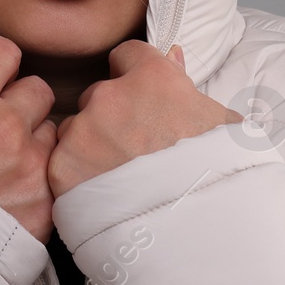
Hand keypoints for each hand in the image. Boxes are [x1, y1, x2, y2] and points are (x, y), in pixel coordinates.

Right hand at [0, 36, 58, 241]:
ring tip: (1, 166)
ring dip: (32, 142)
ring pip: (51, 133)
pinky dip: (37, 182)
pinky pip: (54, 178)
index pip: (4, 52)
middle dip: (18, 102)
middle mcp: (4, 130)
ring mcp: (29, 170)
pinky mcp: (43, 207)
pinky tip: (10, 195)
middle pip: (37, 89)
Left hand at [47, 41, 242, 198]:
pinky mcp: (63, 167)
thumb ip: (190, 85)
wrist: (203, 229)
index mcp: (153, 77)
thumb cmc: (221, 175)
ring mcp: (84, 132)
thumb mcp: (222, 122)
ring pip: (77, 129)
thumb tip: (173, 56)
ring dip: (92, 146)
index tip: (142, 100)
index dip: (135, 77)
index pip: (127, 54)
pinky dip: (78, 177)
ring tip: (120, 178)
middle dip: (113, 116)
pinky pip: (63, 162)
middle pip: (99, 94)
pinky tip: (105, 194)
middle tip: (135, 150)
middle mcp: (111, 95)